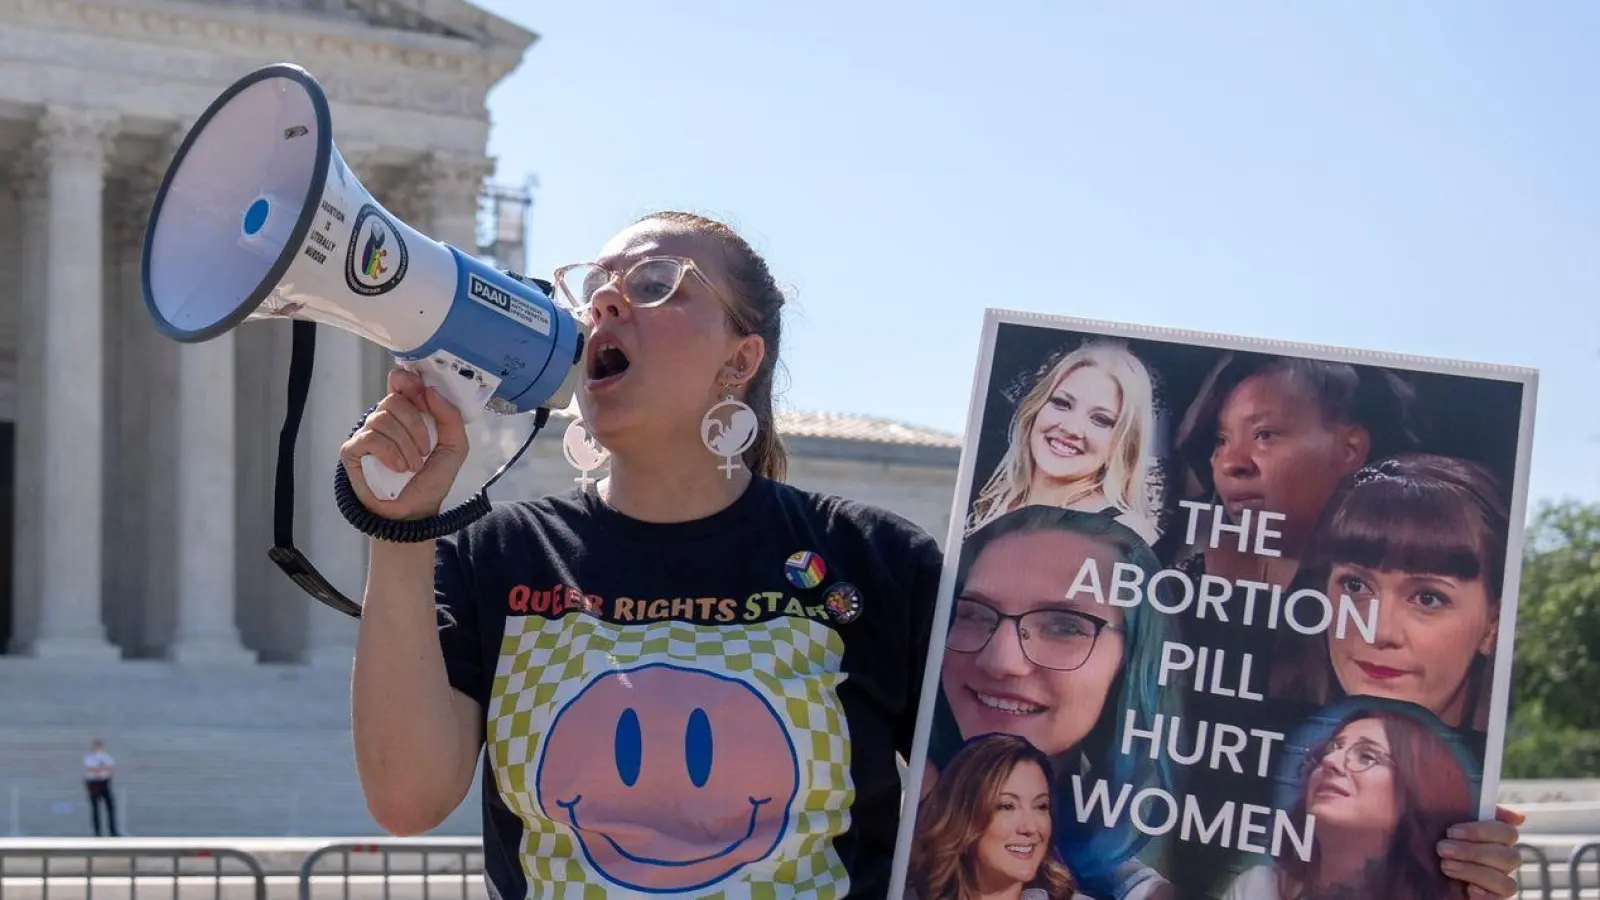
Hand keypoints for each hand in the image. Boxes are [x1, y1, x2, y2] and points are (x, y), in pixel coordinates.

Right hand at [339, 367, 469, 520]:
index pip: (400, 381)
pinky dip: (390, 453)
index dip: (409, 382)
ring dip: (405, 445)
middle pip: (394, 400)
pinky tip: (398, 468)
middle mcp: (385, 418)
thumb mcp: (455, 446)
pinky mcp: (353, 451)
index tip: (423, 396)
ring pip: (383, 418)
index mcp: (409, 412)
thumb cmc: (432, 478)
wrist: (415, 511)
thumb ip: (450, 416)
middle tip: (425, 449)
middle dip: (415, 425)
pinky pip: (370, 438)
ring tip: (413, 466)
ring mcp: (367, 433)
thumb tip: (430, 390)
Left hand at [1437, 805, 1525, 899]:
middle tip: (1442, 848)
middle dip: (1472, 852)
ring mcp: (1499, 879)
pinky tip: (1467, 888)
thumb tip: (1513, 813)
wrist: (1416, 867)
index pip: (1507, 831)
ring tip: (1446, 866)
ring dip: (1474, 872)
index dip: (1482, 831)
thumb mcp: (1440, 818)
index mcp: (1494, 836)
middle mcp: (1502, 857)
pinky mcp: (1493, 897)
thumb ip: (1464, 807)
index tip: (1452, 831)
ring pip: (1506, 880)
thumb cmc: (1430, 839)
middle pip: (1509, 856)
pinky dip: (1486, 894)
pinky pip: (1502, 897)